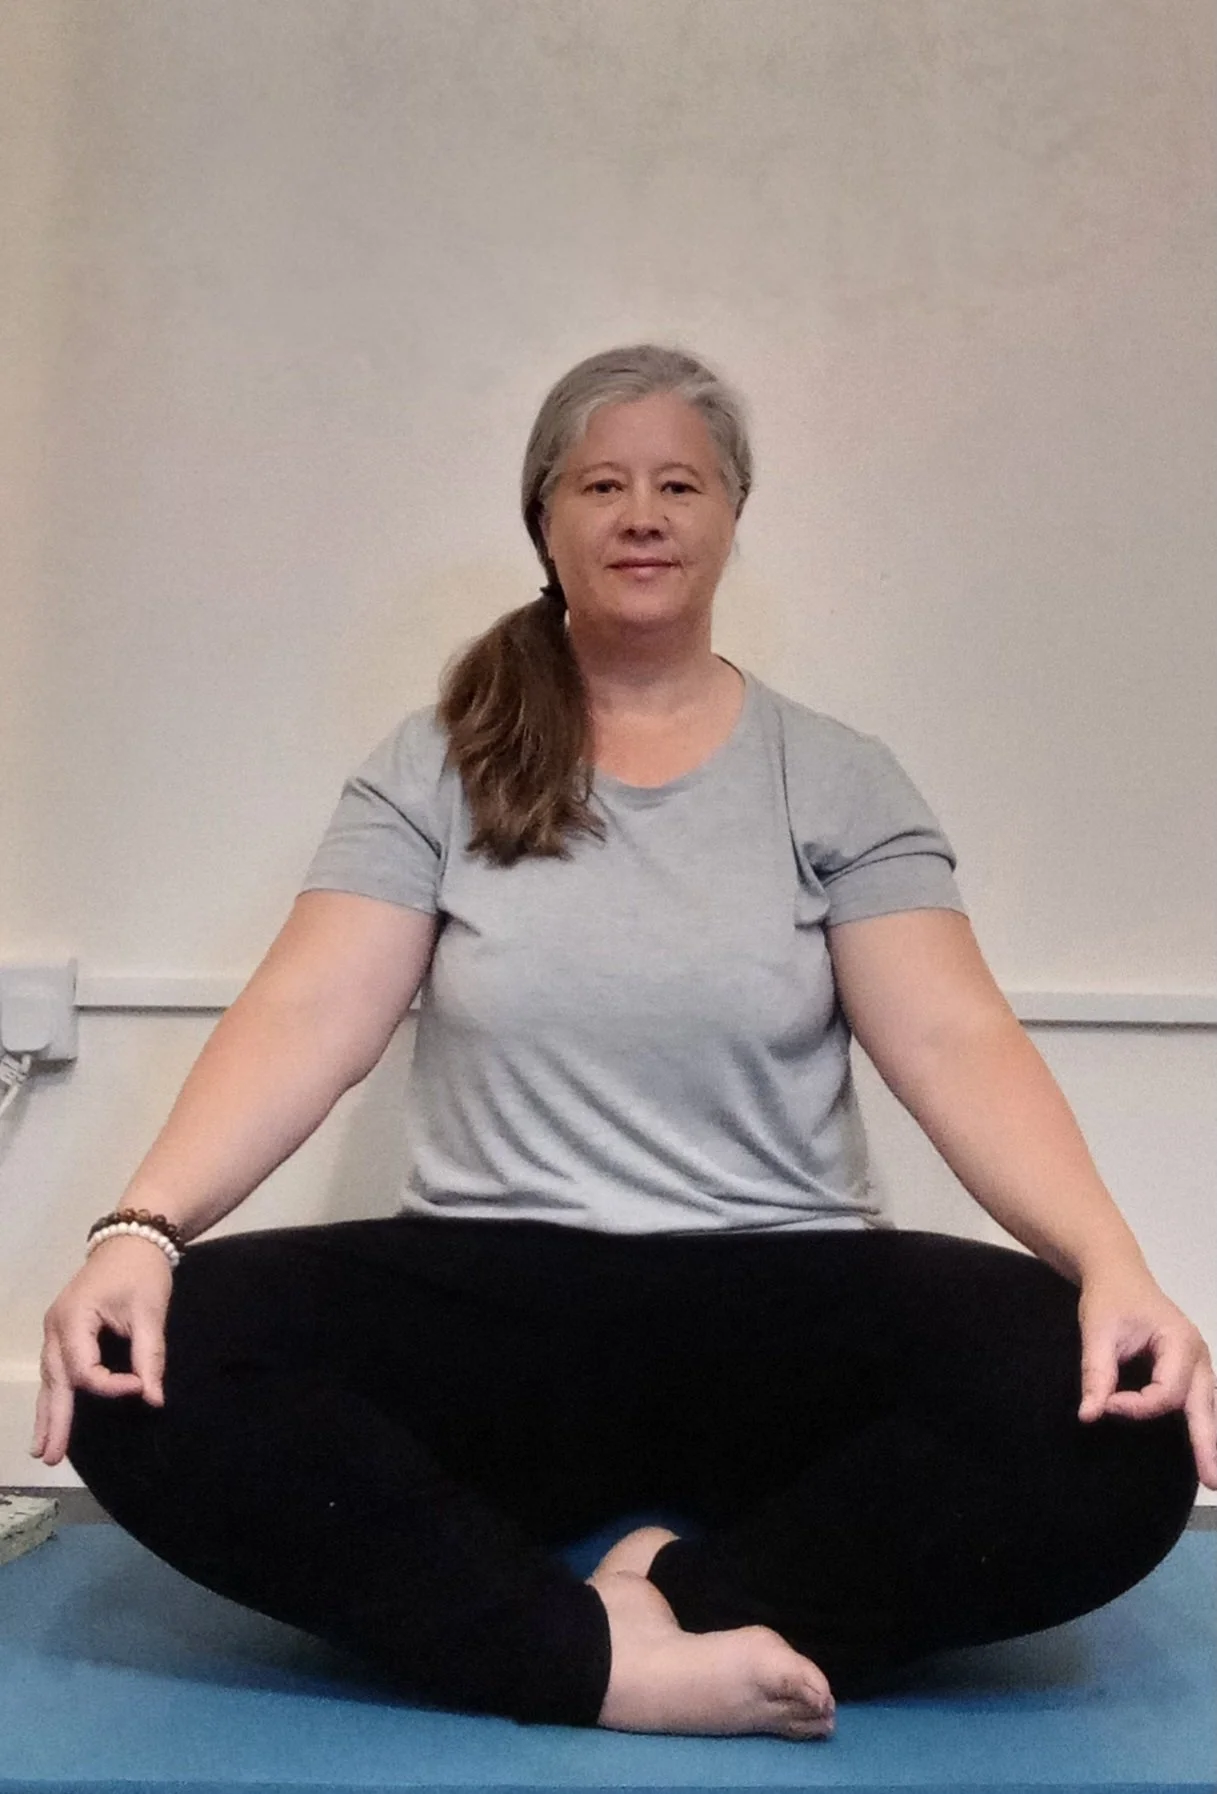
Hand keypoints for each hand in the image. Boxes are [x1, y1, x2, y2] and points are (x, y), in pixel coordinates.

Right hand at [31, 1236, 172, 1467]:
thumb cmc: (141, 1272)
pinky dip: (54, 1394)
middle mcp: (56, 1327)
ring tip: (43, 1449)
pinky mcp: (63, 1331)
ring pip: (50, 1378)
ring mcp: (55, 1329)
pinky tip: (51, 1417)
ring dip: (48, 1413)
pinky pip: (55, 1368)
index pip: (85, 1369)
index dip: (111, 1386)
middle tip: (51, 1456)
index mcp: (74, 1319)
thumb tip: (153, 1398)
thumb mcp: (150, 1312)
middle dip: (54, 1420)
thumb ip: (150, 1357)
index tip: (140, 1386)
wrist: (132, 1240)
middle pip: (55, 1380)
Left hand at [1078, 1269, 1216, 1488]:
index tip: (1106, 1403)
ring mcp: (1198, 1363)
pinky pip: (1199, 1401)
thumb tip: (1089, 1415)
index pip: (1167, 1392)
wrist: (1118, 1275)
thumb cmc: (1109, 1299)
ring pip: (1208, 1406)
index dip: (1137, 1407)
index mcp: (1180, 1342)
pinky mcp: (1190, 1370)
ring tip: (1211, 1476)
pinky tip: (1202, 1448)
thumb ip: (1096, 1373)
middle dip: (1207, 1444)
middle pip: (1205, 1406)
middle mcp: (1197, 1355)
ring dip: (1209, 1439)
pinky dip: (1202, 1424)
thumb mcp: (1097, 1332)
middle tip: (1210, 1482)